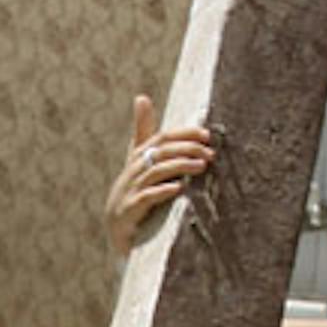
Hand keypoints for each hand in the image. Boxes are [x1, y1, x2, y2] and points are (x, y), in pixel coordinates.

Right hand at [105, 94, 214, 254]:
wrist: (116, 229)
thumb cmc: (134, 190)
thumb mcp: (140, 161)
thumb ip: (144, 132)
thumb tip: (141, 97)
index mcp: (138, 157)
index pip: (162, 138)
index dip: (184, 134)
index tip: (206, 134)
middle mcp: (133, 170)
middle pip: (160, 152)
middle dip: (186, 149)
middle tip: (210, 153)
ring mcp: (129, 190)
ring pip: (155, 172)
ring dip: (180, 167)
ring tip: (201, 166)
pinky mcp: (129, 211)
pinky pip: (145, 198)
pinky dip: (162, 192)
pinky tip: (178, 189)